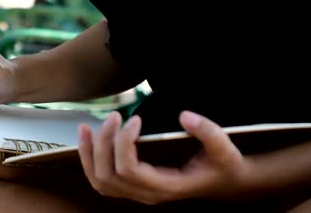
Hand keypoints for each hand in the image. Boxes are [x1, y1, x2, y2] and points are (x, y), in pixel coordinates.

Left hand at [78, 110, 250, 204]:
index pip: (130, 169)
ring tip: (85, 127)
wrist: (223, 182)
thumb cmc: (222, 165)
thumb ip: (208, 131)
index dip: (124, 143)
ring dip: (89, 154)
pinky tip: (89, 139)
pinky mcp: (133, 186)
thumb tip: (185, 116)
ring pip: (100, 181)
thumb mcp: (224, 148)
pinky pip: (103, 180)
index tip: (135, 118)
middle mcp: (147, 194)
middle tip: (114, 116)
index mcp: (166, 186)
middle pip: (109, 175)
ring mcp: (138, 193)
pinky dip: (90, 160)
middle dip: (105, 143)